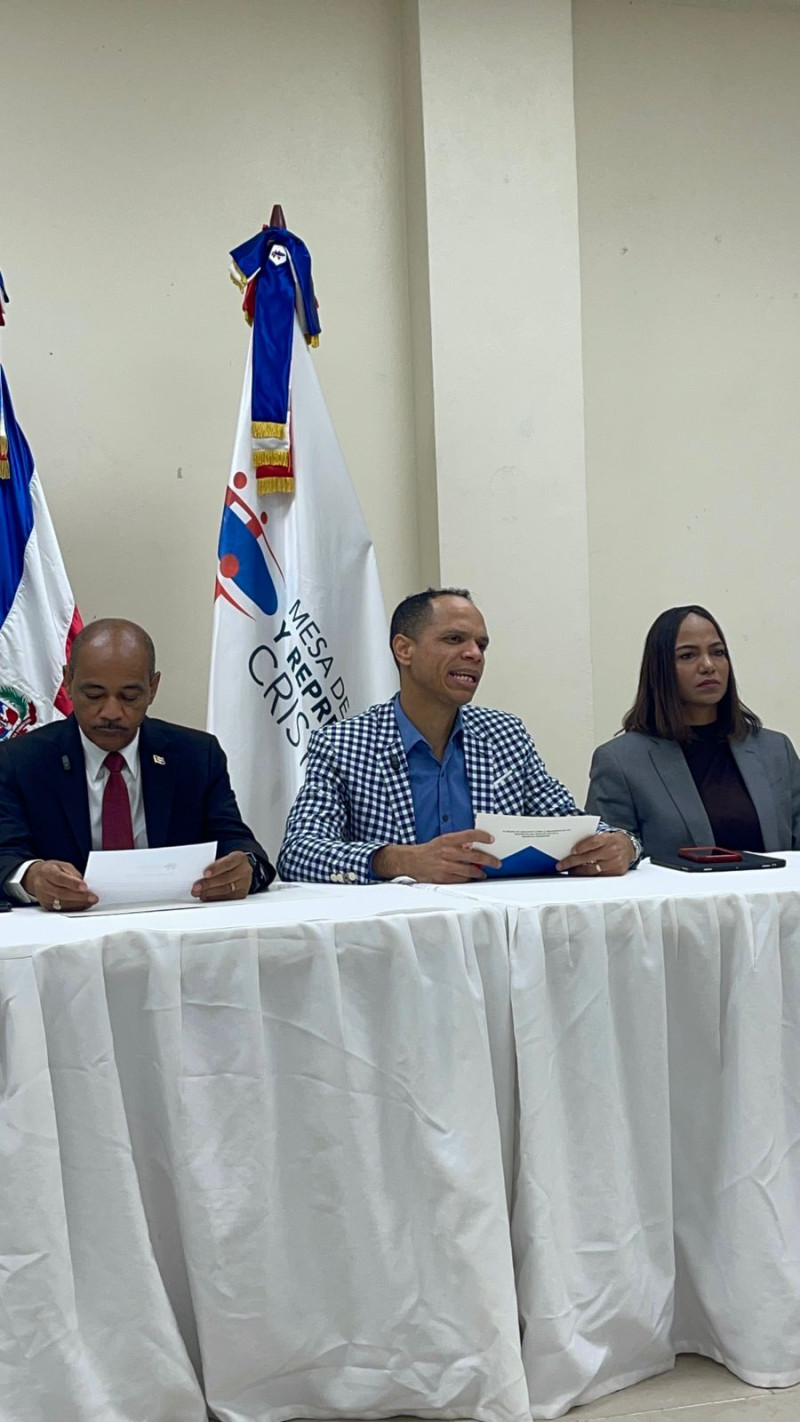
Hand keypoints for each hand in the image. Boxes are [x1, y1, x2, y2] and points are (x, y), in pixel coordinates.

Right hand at [23, 860, 97, 910]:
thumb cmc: (52, 870)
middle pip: (61, 893)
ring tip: (91, 902)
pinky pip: (62, 909)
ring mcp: (44, 897)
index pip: (60, 878)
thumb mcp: (62, 865)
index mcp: (47, 872)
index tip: (85, 886)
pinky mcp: (47, 906)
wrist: (35, 878)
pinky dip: (75, 907)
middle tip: (93, 897)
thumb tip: (85, 883)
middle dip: (79, 896)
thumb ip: (73, 873)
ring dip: (79, 903)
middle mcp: (43, 885)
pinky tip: (84, 905)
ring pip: (62, 903)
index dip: (73, 883)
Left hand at [192, 850, 252, 901]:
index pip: (228, 863)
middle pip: (226, 878)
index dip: (216, 868)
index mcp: (239, 858)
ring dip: (209, 893)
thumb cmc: (228, 865)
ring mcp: (244, 884)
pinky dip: (214, 898)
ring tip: (198, 893)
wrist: (241, 872)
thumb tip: (197, 874)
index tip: (204, 873)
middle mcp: (244, 871)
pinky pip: (227, 899)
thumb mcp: (223, 859)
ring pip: (226, 890)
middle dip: (209, 884)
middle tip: (196, 887)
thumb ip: (213, 864)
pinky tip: (206, 897)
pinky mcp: (241, 895)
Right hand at [373, 830, 501, 883]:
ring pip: (470, 870)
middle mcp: (447, 852)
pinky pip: (461, 880)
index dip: (483, 836)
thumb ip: (458, 842)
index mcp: (448, 839)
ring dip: (480, 872)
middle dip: (489, 860)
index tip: (492, 839)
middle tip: (497, 862)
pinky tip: (472, 878)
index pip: (470, 835)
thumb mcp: (443, 841)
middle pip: (474, 855)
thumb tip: (474, 845)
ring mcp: (445, 865)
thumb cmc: (429, 850)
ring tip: (484, 873)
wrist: (410, 861)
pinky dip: (468, 879)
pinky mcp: (443, 878)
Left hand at [556, 831, 635, 877]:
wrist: (629, 847)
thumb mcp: (604, 835)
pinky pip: (598, 876)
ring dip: (578, 871)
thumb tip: (572, 848)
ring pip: (592, 870)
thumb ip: (591, 840)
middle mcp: (612, 851)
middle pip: (589, 857)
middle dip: (572, 862)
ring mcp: (615, 863)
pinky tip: (580, 874)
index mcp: (608, 839)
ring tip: (568, 871)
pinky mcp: (616, 872)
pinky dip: (588, 875)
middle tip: (561, 865)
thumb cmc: (612, 840)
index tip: (571, 851)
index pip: (593, 842)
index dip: (581, 847)